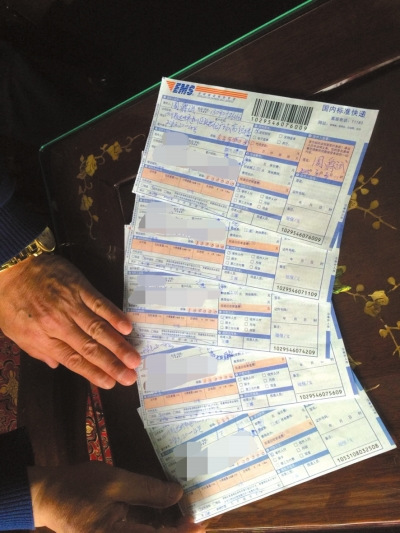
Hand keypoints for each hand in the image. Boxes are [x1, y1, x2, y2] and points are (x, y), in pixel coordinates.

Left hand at [0, 254, 139, 387]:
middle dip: (112, 365)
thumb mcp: (14, 330)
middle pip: (90, 348)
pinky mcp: (79, 287)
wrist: (12, 265)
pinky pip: (99, 304)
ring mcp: (71, 305)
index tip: (110, 384)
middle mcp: (59, 324)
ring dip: (118, 346)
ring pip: (99, 329)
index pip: (73, 360)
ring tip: (134, 359)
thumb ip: (36, 350)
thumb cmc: (11, 299)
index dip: (93, 373)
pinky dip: (114, 316)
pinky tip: (127, 328)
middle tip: (130, 377)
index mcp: (43, 338)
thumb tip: (56, 364)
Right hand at [27, 462, 205, 531]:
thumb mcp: (116, 482)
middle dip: (177, 529)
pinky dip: (154, 525)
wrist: (47, 495)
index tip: (201, 521)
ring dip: (166, 526)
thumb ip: (148, 490)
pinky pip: (139, 532)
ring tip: (185, 512)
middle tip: (196, 515)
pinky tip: (164, 511)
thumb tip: (177, 494)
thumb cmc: (79, 487)